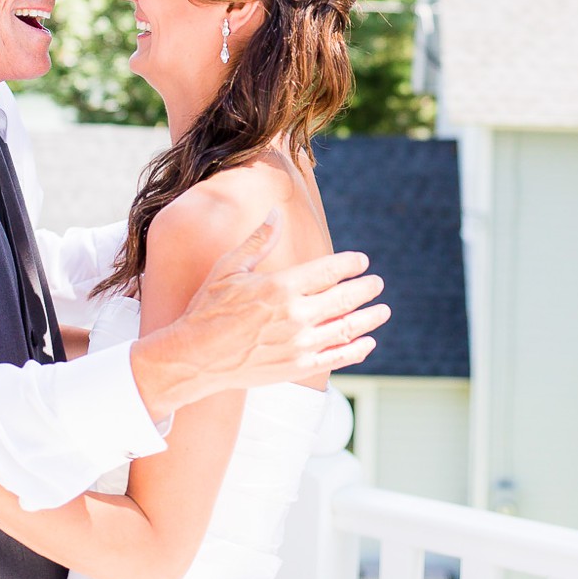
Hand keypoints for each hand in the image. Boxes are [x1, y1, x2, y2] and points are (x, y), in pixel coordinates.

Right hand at [130, 211, 389, 416]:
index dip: (351, 263)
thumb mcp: (229, 268)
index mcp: (281, 286)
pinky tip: (367, 343)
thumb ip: (259, 241)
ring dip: (370, 318)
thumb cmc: (208, 309)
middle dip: (366, 289)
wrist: (195, 357)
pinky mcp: (298, 367)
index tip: (361, 262)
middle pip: (345, 297)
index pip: (330, 269)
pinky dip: (356, 349)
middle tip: (377, 284)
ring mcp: (299, 343)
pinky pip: (337, 357)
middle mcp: (295, 314)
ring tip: (382, 311)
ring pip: (347, 328)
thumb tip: (276, 211)